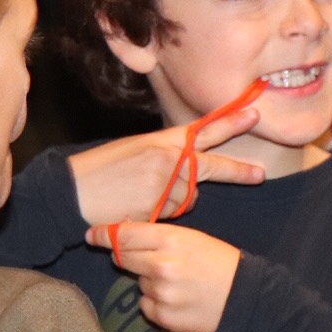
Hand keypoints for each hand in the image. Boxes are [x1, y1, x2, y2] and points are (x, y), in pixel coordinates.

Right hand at [73, 99, 270, 234]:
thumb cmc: (99, 170)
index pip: (203, 130)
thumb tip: (188, 164)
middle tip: (260, 174)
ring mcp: (165, 186)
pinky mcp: (159, 210)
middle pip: (211, 167)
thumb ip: (164, 153)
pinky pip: (173, 216)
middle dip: (238, 171)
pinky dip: (162, 215)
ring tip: (142, 196)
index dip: (230, 121)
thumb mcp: (133, 149)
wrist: (71, 192)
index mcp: (161, 140)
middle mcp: (168, 160)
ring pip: (188, 199)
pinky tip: (138, 208)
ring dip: (174, 201)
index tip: (254, 115)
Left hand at [105, 222, 242, 331]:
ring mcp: (160, 294)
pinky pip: (146, 306)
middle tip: (145, 258)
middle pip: (122, 258)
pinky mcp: (163, 317)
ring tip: (178, 282)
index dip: (104, 234)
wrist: (245, 298)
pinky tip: (178, 299)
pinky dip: (156, 303)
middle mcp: (161, 266)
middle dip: (127, 256)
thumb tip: (124, 234)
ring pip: (138, 283)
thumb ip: (160, 236)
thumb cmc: (220, 262)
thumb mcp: (193, 238)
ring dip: (149, 281)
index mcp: (170, 240)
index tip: (92, 234)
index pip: (124, 235)